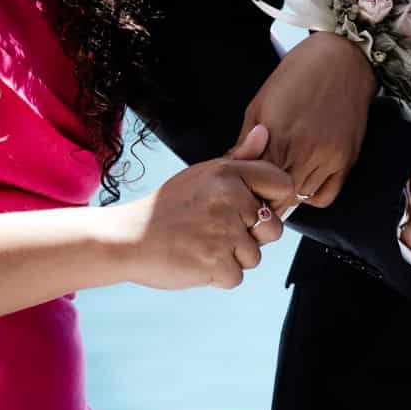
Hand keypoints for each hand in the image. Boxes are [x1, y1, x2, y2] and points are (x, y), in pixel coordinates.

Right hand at [109, 124, 294, 289]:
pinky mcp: (215, 263)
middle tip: (219, 232)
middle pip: (274, 229)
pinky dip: (218, 276)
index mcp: (228, 173)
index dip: (273, 202)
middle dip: (253, 237)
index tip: (254, 210)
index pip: (282, 184)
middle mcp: (229, 199)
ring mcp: (223, 232)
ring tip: (203, 245)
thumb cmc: (168, 208)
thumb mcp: (202, 174)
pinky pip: (236, 277)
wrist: (128, 238)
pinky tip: (197, 260)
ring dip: (233, 258)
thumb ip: (239, 159)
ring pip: (254, 256)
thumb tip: (263, 133)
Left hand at [241, 32, 376, 205]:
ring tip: (281, 182)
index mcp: (277, 134)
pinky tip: (304, 179)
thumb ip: (247, 139)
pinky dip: (312, 195)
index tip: (244, 187)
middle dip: (265, 195)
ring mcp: (328, 156)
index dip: (248, 187)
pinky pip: (325, 196)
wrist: (343, 59)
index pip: (256, 180)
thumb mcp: (261, 102)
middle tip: (259, 189)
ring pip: (300, 198)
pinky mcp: (346, 159)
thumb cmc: (299, 74)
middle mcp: (304, 149)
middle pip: (277, 195)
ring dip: (288, 195)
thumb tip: (232, 164)